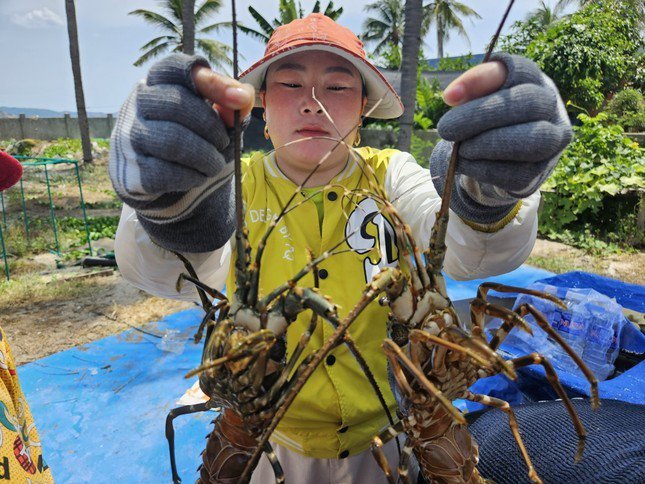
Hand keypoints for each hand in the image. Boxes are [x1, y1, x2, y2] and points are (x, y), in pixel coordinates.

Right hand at [110, 53, 253, 251]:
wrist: (166, 180)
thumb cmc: (195, 138)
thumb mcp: (217, 118)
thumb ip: (231, 105)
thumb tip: (242, 97)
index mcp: (160, 81)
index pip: (178, 67)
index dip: (212, 81)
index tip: (240, 99)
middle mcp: (139, 103)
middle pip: (177, 104)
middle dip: (211, 127)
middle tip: (224, 142)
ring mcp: (131, 135)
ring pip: (172, 140)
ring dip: (205, 155)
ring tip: (215, 163)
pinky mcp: (132, 168)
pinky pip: (165, 171)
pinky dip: (191, 176)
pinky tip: (198, 175)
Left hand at [429, 54, 571, 225]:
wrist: (496, 158)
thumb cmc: (488, 118)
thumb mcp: (478, 97)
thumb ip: (469, 89)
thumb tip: (451, 96)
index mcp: (535, 81)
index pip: (518, 70)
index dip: (481, 81)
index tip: (448, 99)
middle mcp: (552, 108)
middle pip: (527, 104)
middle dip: (481, 117)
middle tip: (445, 129)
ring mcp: (552, 142)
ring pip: (531, 141)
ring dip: (487, 145)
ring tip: (460, 148)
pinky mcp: (539, 173)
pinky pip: (515, 173)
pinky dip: (484, 168)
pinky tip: (464, 163)